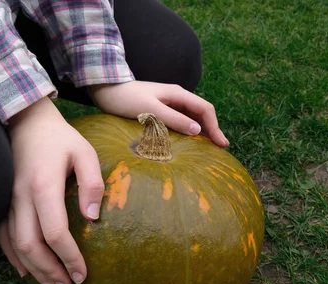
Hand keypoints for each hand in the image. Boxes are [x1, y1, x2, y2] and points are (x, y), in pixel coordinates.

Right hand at [0, 97, 104, 283]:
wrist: (26, 123)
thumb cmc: (61, 140)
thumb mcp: (84, 153)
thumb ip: (92, 183)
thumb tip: (93, 217)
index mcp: (43, 187)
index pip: (55, 232)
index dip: (69, 256)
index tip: (83, 273)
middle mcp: (21, 198)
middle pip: (30, 245)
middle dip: (50, 270)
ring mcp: (8, 202)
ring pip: (15, 245)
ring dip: (34, 269)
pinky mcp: (3, 203)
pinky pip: (4, 237)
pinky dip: (15, 258)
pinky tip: (27, 273)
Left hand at [87, 81, 228, 147]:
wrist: (106, 90)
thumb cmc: (126, 99)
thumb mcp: (150, 111)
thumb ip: (173, 120)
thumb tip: (198, 130)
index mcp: (178, 94)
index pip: (205, 109)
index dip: (215, 126)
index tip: (221, 144)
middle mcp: (177, 97)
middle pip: (202, 113)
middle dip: (213, 129)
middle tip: (220, 148)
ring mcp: (170, 103)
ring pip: (193, 117)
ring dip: (203, 131)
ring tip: (210, 147)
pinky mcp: (162, 110)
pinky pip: (182, 121)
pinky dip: (190, 131)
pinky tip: (191, 142)